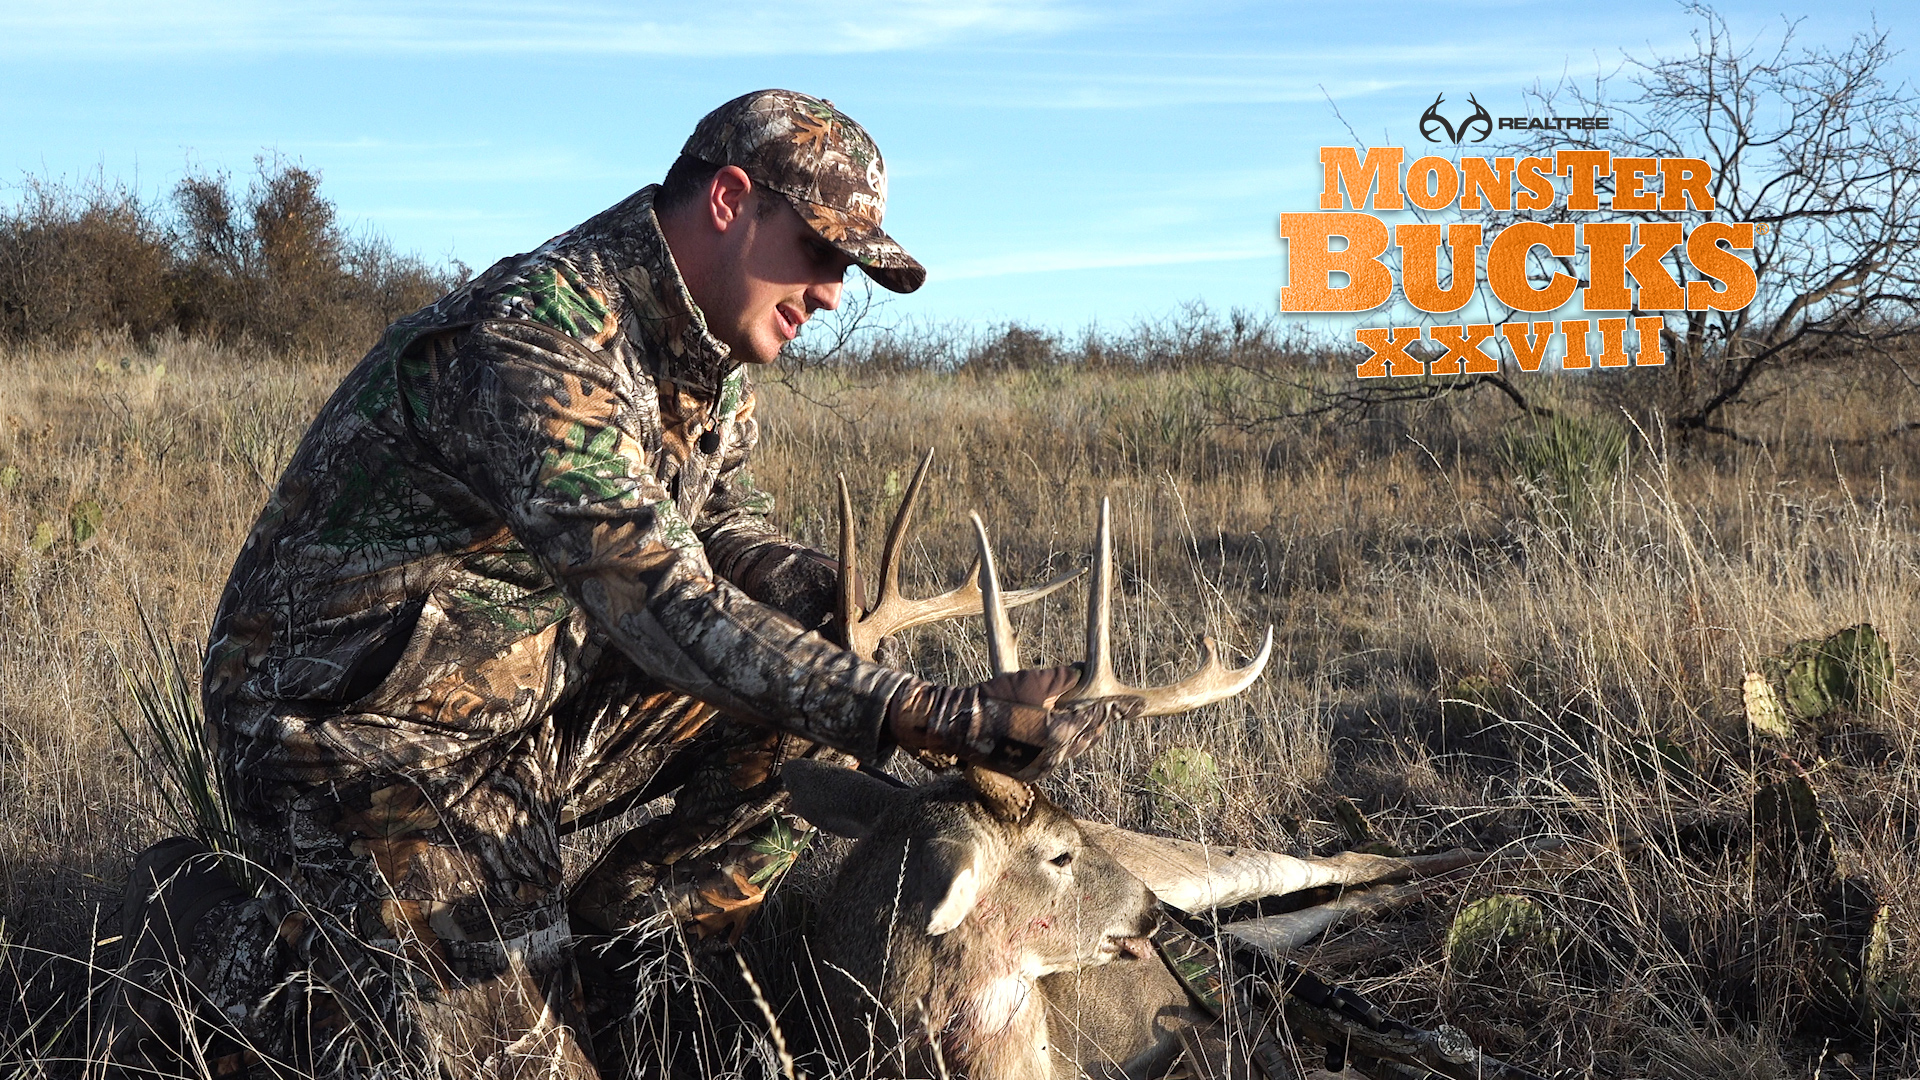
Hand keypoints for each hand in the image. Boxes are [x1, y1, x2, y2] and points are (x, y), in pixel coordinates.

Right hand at [886, 667, 1141, 780]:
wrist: (959, 725)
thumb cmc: (994, 699)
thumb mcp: (1031, 680)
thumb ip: (1061, 676)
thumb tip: (1082, 671)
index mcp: (1059, 733)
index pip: (1093, 717)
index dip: (1110, 707)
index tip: (1127, 701)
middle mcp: (1054, 756)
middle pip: (1087, 737)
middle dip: (1099, 723)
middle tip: (1112, 711)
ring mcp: (1040, 768)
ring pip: (1072, 751)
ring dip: (1083, 736)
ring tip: (1092, 723)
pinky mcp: (1027, 774)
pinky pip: (1055, 760)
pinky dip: (1064, 747)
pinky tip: (1063, 736)